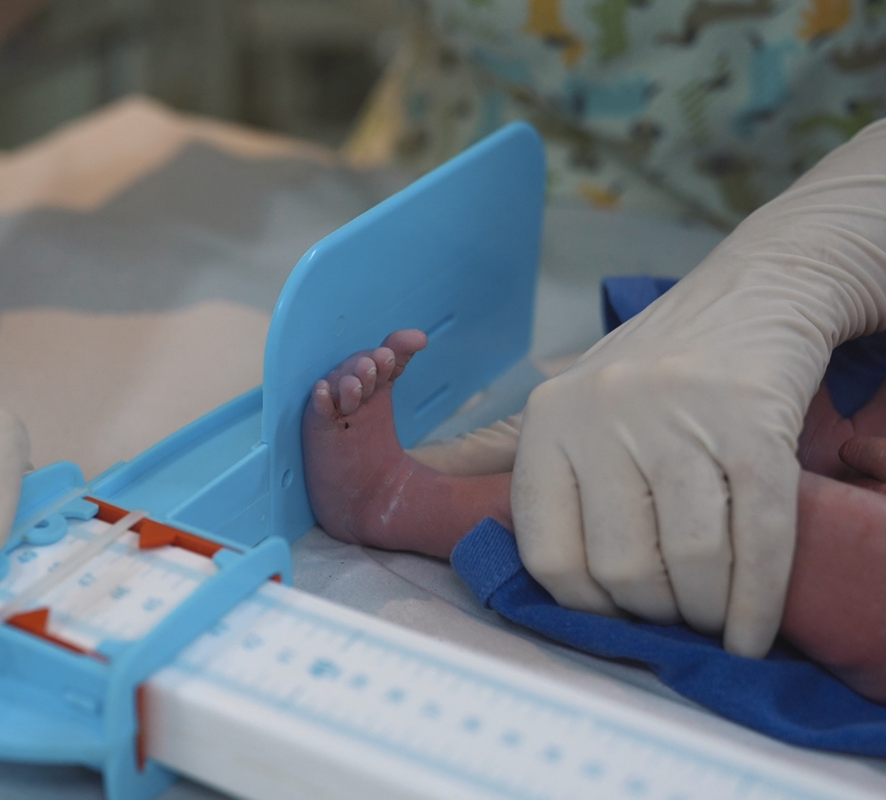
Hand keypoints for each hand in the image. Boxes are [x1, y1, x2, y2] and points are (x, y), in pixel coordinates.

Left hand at [512, 120, 885, 657]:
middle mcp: (602, 416)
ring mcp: (679, 417)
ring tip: (713, 618)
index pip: (546, 552)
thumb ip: (515, 455)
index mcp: (548, 420)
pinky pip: (758, 538)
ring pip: (690, 561)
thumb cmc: (655, 365)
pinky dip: (757, 603)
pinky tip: (752, 634)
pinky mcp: (753, 423)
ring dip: (706, 612)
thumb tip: (434, 484)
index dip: (583, 605)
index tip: (613, 615)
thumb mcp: (572, 402)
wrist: (752, 290)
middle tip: (674, 615)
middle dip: (651, 612)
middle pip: (620, 567)